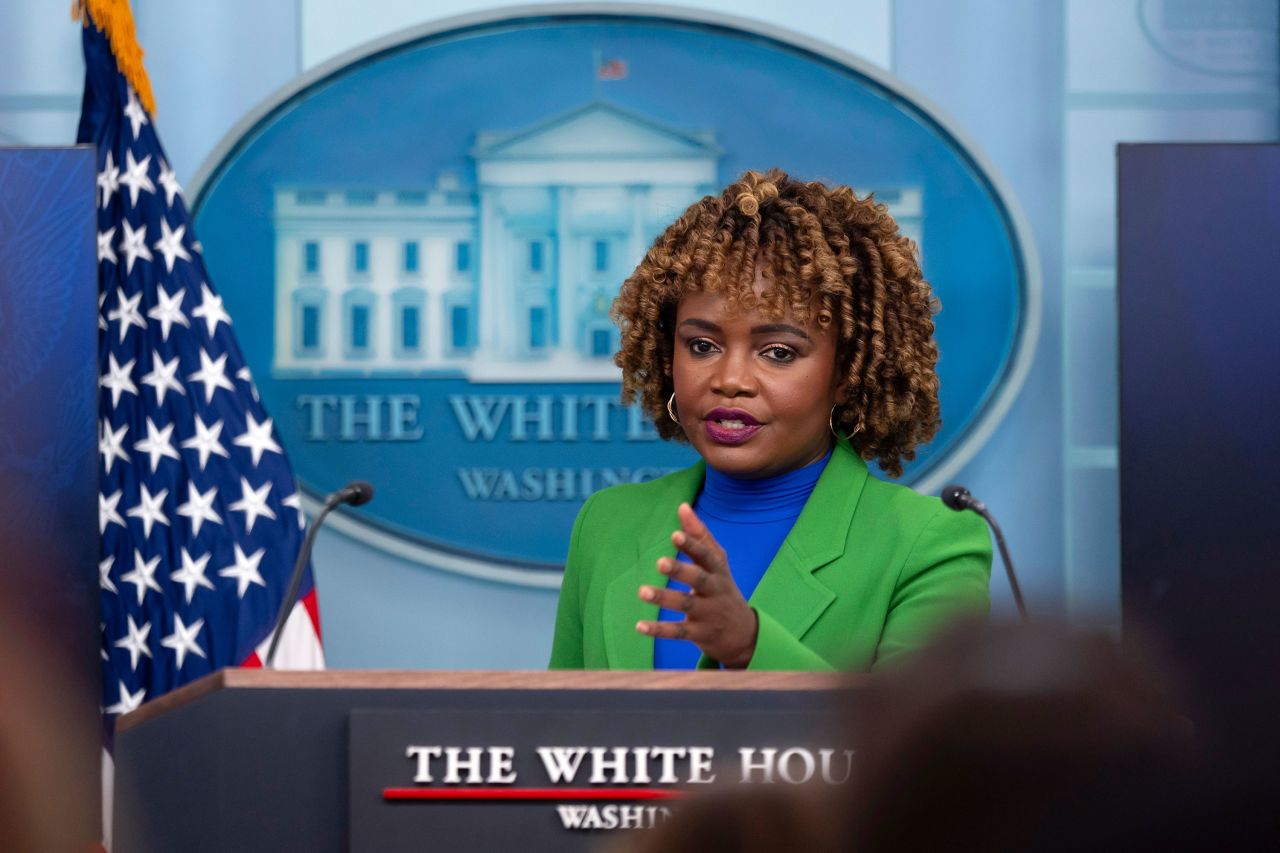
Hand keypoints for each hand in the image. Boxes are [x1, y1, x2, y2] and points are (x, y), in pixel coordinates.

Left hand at [635, 503, 758, 668]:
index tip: (675, 535)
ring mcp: (708, 613)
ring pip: (686, 604)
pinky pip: (678, 631)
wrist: (744, 633)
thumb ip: (699, 535)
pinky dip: (659, 630)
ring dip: (664, 598)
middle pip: (699, 578)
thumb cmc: (722, 588)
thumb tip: (682, 506)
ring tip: (642, 591)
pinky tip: (639, 626)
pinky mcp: (700, 634)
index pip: (706, 555)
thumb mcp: (717, 562)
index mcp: (718, 570)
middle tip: (660, 562)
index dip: (692, 545)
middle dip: (680, 570)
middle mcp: (715, 590)